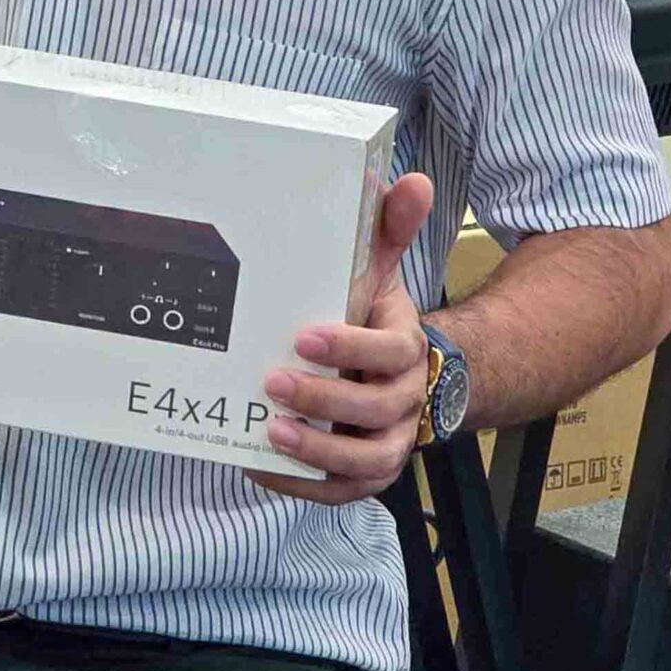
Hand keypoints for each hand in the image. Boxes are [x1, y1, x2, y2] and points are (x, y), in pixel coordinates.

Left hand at [246, 171, 433, 506]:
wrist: (389, 369)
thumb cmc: (367, 314)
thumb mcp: (374, 268)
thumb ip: (388, 226)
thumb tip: (410, 179)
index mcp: (406, 346)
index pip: (395, 352)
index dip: (353, 348)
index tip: (303, 335)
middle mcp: (404, 398)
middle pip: (379, 410)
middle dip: (327, 399)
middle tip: (274, 381)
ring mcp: (387, 439)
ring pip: (368, 461)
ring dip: (319, 452)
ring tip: (271, 431)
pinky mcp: (363, 471)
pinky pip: (342, 491)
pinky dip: (303, 485)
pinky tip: (259, 466)